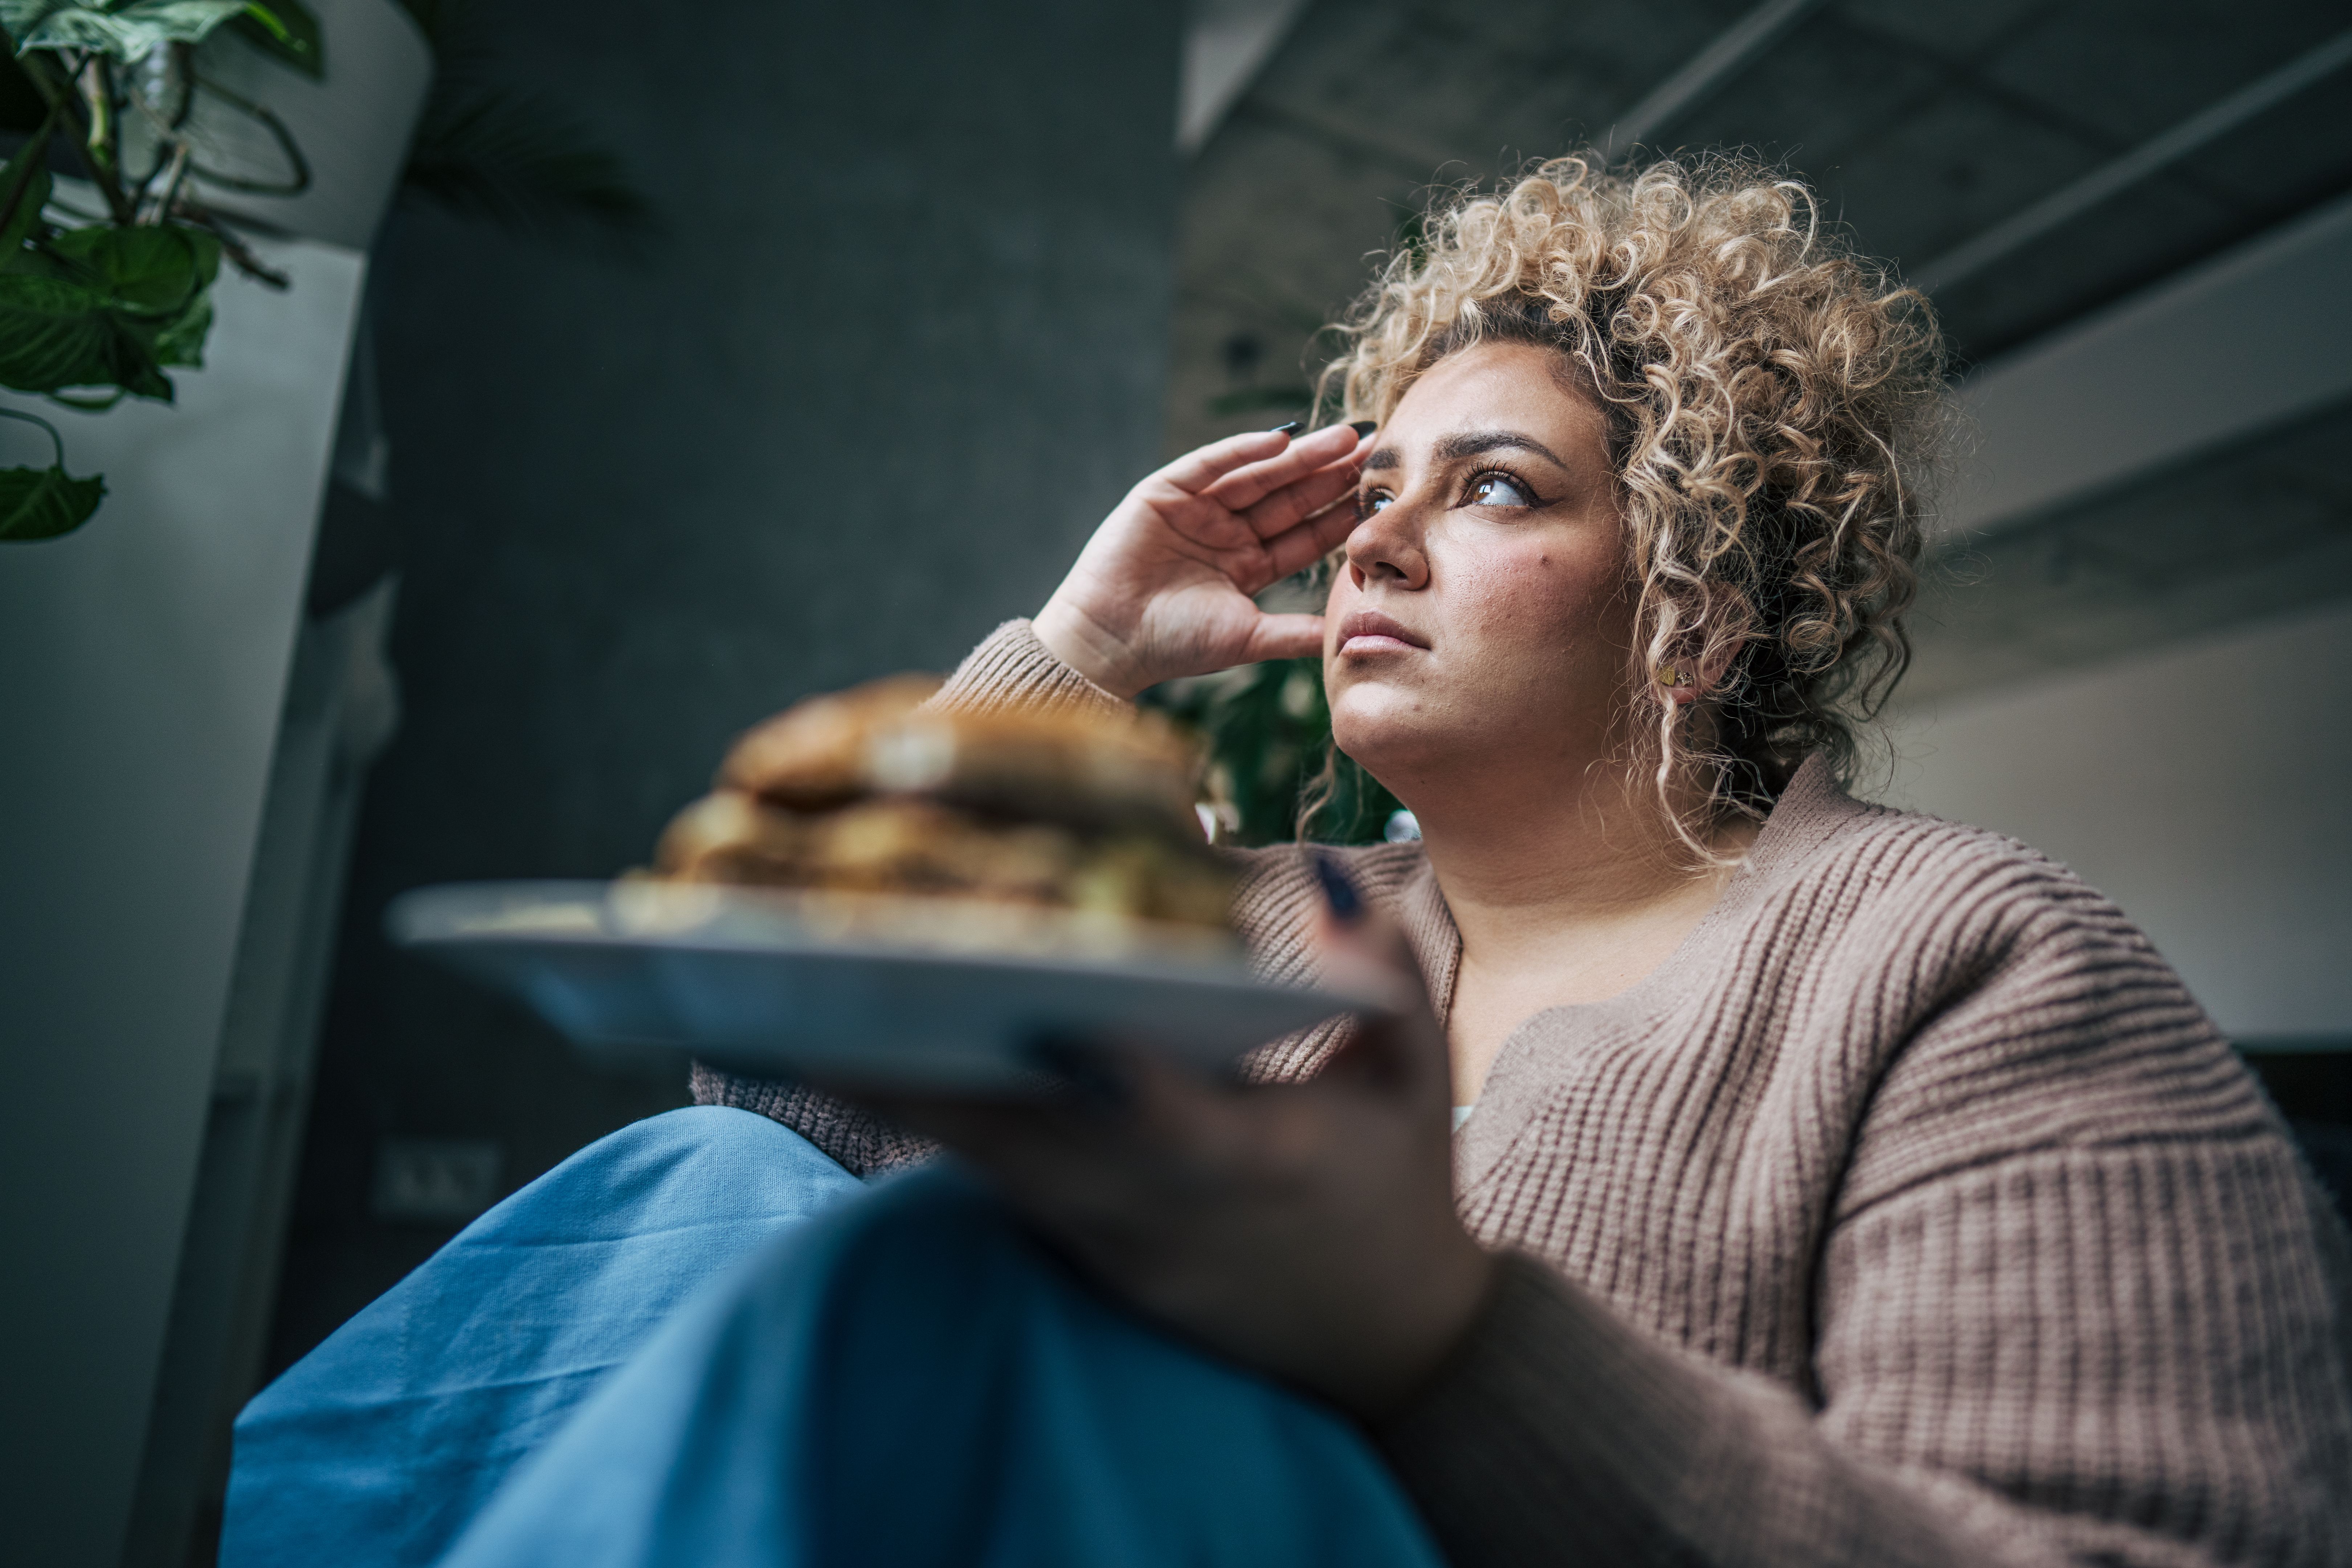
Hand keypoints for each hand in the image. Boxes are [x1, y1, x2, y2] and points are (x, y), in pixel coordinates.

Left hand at [859, 883, 1494, 1419]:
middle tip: (827, 1001)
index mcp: (1258, 1164)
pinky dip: (937, 1130)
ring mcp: (1117, 1246)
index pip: (1169, 1121)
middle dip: (930, 1081)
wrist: (1389, 1350)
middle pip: (1028, 1149)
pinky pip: (1000, 1189)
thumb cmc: (1399, 1189)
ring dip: (905, 1101)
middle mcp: (1168, 1215)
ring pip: (993, 1171)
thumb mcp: (1418, 1082)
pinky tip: (862, 1067)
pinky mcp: (1087, 1260)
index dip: (1105, 1072)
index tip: (1038, 1011)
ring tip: (801, 1020)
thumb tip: (1324, 877)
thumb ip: (1381, 978)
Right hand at [1034, 424, 1368, 697]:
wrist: (1110, 644)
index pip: (1306, 533)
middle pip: (1289, 497)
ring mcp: (1197, 509)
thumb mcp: (1248, 638)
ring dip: (1300, 456)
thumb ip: (1297, 633)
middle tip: (1375, 448)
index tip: (1382, 496)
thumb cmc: (1174, 645)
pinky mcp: (1164, 492)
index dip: (1342, 514)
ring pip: (1258, 475)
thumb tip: (1350, 637)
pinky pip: (1210, 464)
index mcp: (1249, 564)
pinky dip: (1242, 450)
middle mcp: (1226, 532)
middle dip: (1331, 474)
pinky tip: (1282, 439)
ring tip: (1343, 437)